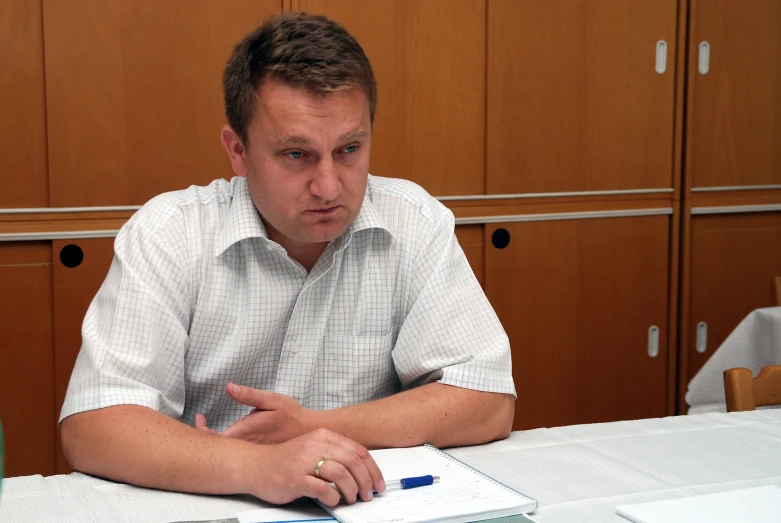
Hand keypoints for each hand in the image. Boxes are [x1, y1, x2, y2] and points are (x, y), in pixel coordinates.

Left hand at [194, 383, 312, 443]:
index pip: (215, 439)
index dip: (202, 431)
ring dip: (214, 442)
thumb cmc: (292, 414)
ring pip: (227, 452)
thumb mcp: (271, 399)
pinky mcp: (259, 454)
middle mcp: (247, 445)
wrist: (310, 431)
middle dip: (204, 436)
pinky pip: (237, 454)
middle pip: (217, 448)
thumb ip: (249, 395)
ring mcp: (253, 452)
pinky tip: (225, 437)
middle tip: (200, 422)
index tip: (199, 418)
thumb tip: (229, 387)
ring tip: (206, 428)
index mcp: (247, 431)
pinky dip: (226, 446)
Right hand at [252, 428, 385, 506]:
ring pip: (341, 474)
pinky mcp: (295, 478)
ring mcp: (304, 461)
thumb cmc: (285, 459)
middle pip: (353, 461)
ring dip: (351, 490)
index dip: (373, 469)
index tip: (378, 482)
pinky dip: (333, 497)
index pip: (358, 450)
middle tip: (368, 494)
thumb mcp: (312, 448)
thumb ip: (334, 453)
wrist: (254, 464)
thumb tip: (361, 470)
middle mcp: (315, 445)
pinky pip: (322, 489)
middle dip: (366, 481)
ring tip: (351, 498)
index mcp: (322, 436)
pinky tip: (333, 500)